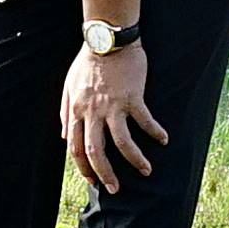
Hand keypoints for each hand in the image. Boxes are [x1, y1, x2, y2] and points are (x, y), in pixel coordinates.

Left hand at [58, 40, 165, 196]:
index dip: (84, 167)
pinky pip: (144, 120)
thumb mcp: (69, 86)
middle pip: (97, 151)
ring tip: (146, 171)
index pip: (76, 148)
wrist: (107, 39)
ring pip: (122, 142)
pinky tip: (163, 140)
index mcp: (77, 111)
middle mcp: (93, 111)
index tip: (93, 180)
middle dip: (106, 174)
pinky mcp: (133, 96)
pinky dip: (154, 132)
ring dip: (134, 160)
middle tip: (115, 189)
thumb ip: (67, 113)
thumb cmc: (88, 61)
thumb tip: (65, 137)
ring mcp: (113, 105)